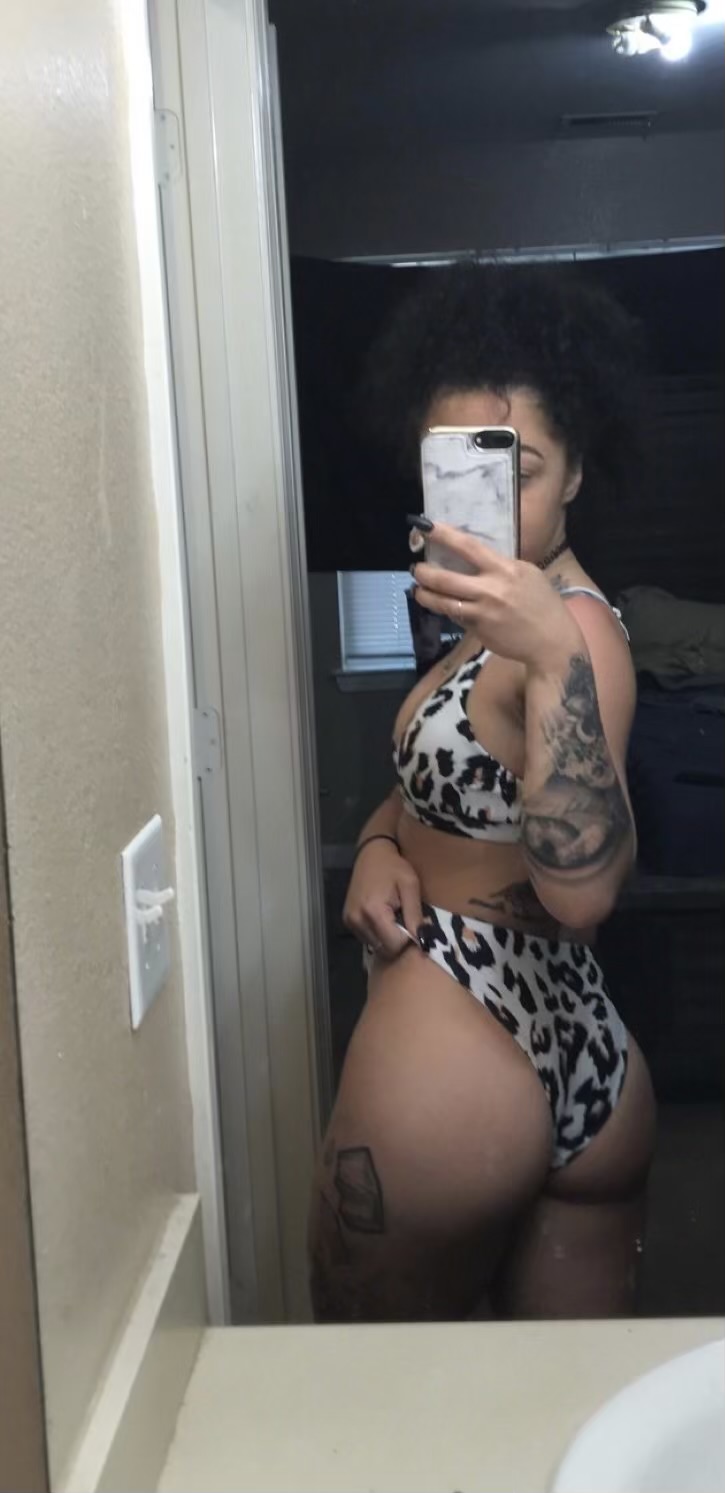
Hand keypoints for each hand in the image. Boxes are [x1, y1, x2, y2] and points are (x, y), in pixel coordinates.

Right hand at [343, 840, 422, 958]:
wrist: (371, 853)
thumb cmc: (394, 866)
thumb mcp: (410, 886)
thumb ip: (415, 914)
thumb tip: (422, 940)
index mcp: (373, 911)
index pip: (395, 944)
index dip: (409, 940)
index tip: (417, 926)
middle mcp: (357, 919)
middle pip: (385, 949)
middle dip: (399, 941)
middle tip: (407, 922)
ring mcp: (350, 921)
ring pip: (376, 946)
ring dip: (388, 938)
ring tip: (395, 918)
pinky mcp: (348, 921)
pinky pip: (368, 938)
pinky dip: (379, 934)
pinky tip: (384, 918)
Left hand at [411, 523, 579, 671]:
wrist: (552, 641)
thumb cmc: (543, 604)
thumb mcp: (526, 574)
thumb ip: (500, 567)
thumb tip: (473, 561)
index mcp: (504, 569)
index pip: (468, 546)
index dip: (444, 535)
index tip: (425, 526)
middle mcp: (491, 589)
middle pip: (446, 578)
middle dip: (424, 572)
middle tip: (416, 568)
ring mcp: (483, 612)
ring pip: (444, 602)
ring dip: (425, 595)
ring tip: (418, 590)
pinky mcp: (479, 630)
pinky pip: (456, 617)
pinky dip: (446, 610)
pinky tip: (441, 606)